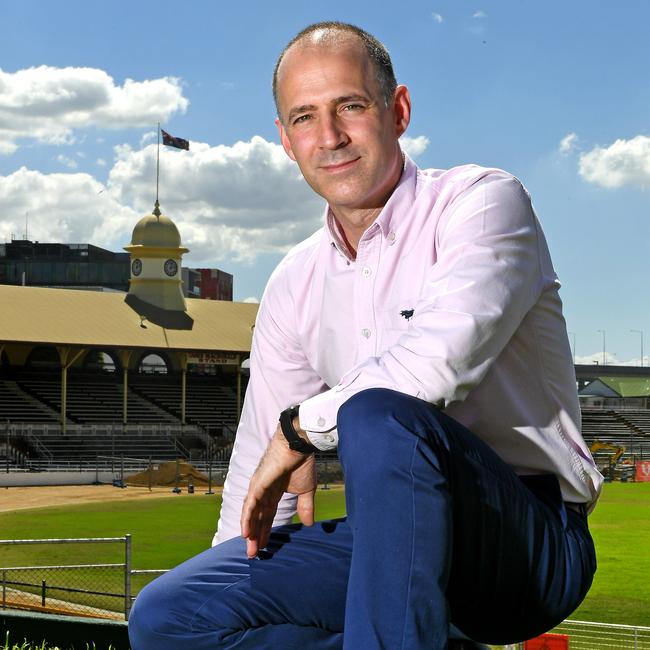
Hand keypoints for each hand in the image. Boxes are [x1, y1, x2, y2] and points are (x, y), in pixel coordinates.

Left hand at [241, 425, 315, 557]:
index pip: (268, 515)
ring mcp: (259, 487)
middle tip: (254, 554)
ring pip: (252, 513)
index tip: (265, 546)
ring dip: (250, 530)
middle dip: (256, 535)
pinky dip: (247, 518)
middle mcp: (264, 491)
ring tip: (250, 548)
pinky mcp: (258, 484)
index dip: (266, 530)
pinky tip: (246, 532)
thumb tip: (309, 524)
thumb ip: (305, 506)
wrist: (299, 445)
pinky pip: (250, 504)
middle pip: (258, 517)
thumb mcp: (306, 490)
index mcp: (274, 492)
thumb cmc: (302, 462)